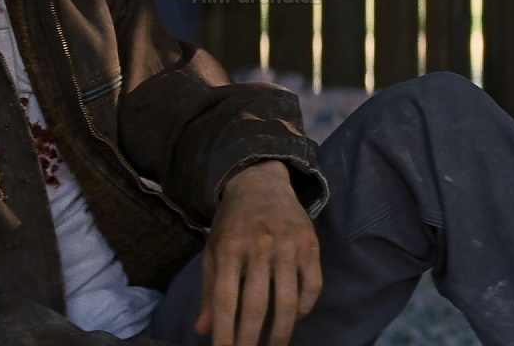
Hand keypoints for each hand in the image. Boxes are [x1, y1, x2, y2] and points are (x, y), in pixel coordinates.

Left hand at [194, 160, 322, 345]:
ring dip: (280, 333)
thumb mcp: (213, 251)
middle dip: (250, 340)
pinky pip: (312, 286)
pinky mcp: (310, 245)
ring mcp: (287, 245)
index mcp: (228, 248)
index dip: (223, 332)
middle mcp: (258, 246)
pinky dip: (305, 309)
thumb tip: (201, 331)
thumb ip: (208, 292)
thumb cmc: (232, 224)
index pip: (224, 299)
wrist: (261, 183)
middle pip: (255, 305)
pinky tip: (294, 320)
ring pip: (287, 301)